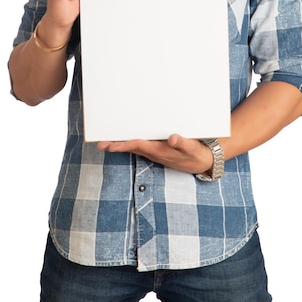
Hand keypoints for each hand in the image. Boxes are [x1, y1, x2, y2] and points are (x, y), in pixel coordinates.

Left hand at [97, 134, 213, 174]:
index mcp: (160, 151)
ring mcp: (155, 152)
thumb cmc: (196, 154)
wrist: (202, 163)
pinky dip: (131, 142)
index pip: (138, 146)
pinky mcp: (158, 150)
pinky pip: (140, 146)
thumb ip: (182, 143)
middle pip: (131, 147)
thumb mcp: (192, 148)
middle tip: (99, 143)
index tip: (110, 145)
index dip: (123, 145)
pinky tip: (126, 138)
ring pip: (134, 147)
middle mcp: (154, 153)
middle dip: (115, 145)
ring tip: (106, 141)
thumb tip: (172, 139)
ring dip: (121, 144)